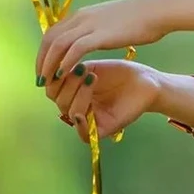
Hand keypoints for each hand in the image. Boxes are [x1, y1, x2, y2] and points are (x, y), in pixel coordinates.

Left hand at [36, 0, 167, 85]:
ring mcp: (90, 24)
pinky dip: (65, 62)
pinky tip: (62, 75)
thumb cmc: (139, 18)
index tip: (44, 69)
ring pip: (58, 44)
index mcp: (83, 15)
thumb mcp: (111, 22)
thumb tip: (92, 38)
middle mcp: (82, 17)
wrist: (156, 11)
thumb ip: (97, 29)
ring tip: (47, 82)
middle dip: (41, 60)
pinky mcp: (101, 34)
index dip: (44, 52)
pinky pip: (75, 49)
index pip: (53, 33)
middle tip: (40, 80)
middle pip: (50, 39)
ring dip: (49, 64)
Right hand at [45, 58, 162, 143]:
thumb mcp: (90, 69)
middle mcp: (78, 107)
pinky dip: (82, 120)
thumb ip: (70, 71)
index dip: (54, 76)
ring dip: (78, 94)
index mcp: (72, 93)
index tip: (65, 61)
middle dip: (67, 83)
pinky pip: (83, 133)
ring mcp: (90, 119)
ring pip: (69, 113)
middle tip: (82, 69)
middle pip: (57, 101)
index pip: (52, 89)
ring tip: (92, 77)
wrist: (145, 81)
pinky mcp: (102, 130)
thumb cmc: (120, 72)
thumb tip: (48, 70)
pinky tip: (89, 106)